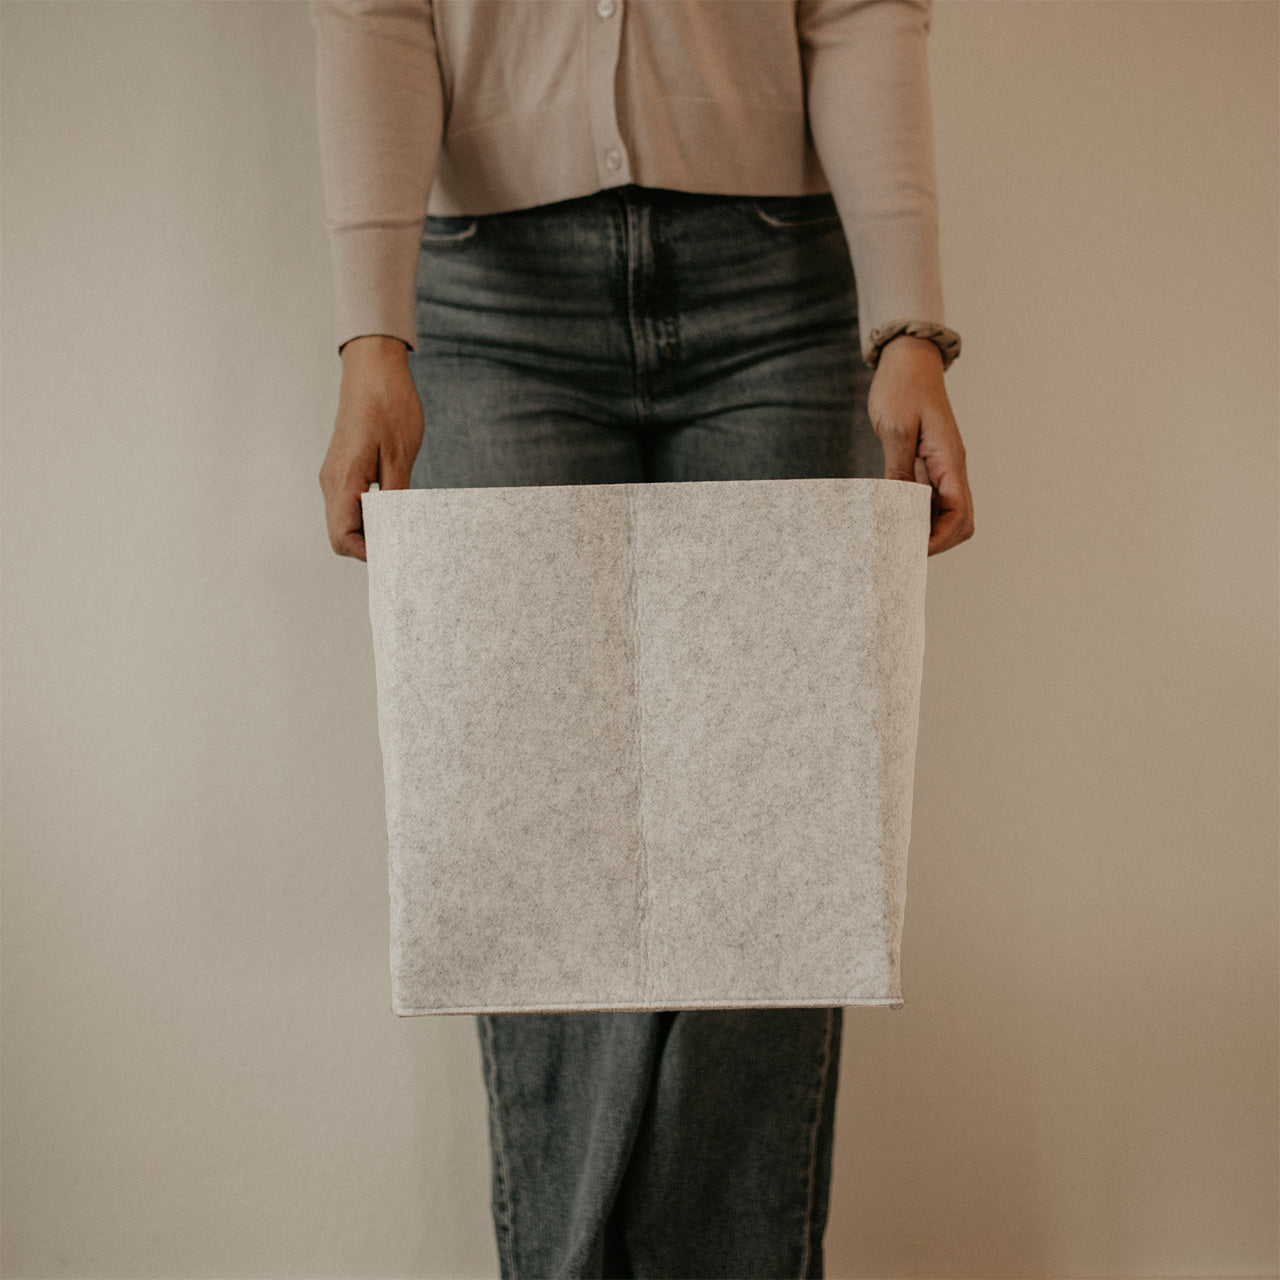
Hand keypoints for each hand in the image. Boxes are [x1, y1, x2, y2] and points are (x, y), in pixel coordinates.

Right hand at [318, 336, 422, 560]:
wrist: (372, 368)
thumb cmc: (388, 404)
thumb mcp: (400, 454)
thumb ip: (396, 496)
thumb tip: (397, 530)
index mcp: (344, 479)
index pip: (342, 536)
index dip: (367, 553)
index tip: (396, 553)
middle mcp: (332, 481)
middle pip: (342, 534)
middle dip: (370, 544)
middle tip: (404, 543)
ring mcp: (334, 475)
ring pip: (346, 519)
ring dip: (371, 528)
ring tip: (403, 525)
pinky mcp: (342, 468)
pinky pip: (351, 503)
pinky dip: (369, 512)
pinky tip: (395, 506)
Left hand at [868, 335, 974, 555]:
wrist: (908, 361)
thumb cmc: (902, 388)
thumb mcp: (896, 429)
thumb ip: (898, 470)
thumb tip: (898, 507)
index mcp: (950, 460)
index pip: (959, 513)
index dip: (939, 539)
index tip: (911, 549)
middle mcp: (950, 468)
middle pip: (959, 521)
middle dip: (935, 540)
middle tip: (901, 549)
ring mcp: (940, 468)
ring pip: (944, 513)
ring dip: (924, 528)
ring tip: (892, 538)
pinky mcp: (926, 464)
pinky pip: (927, 498)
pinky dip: (913, 512)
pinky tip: (891, 517)